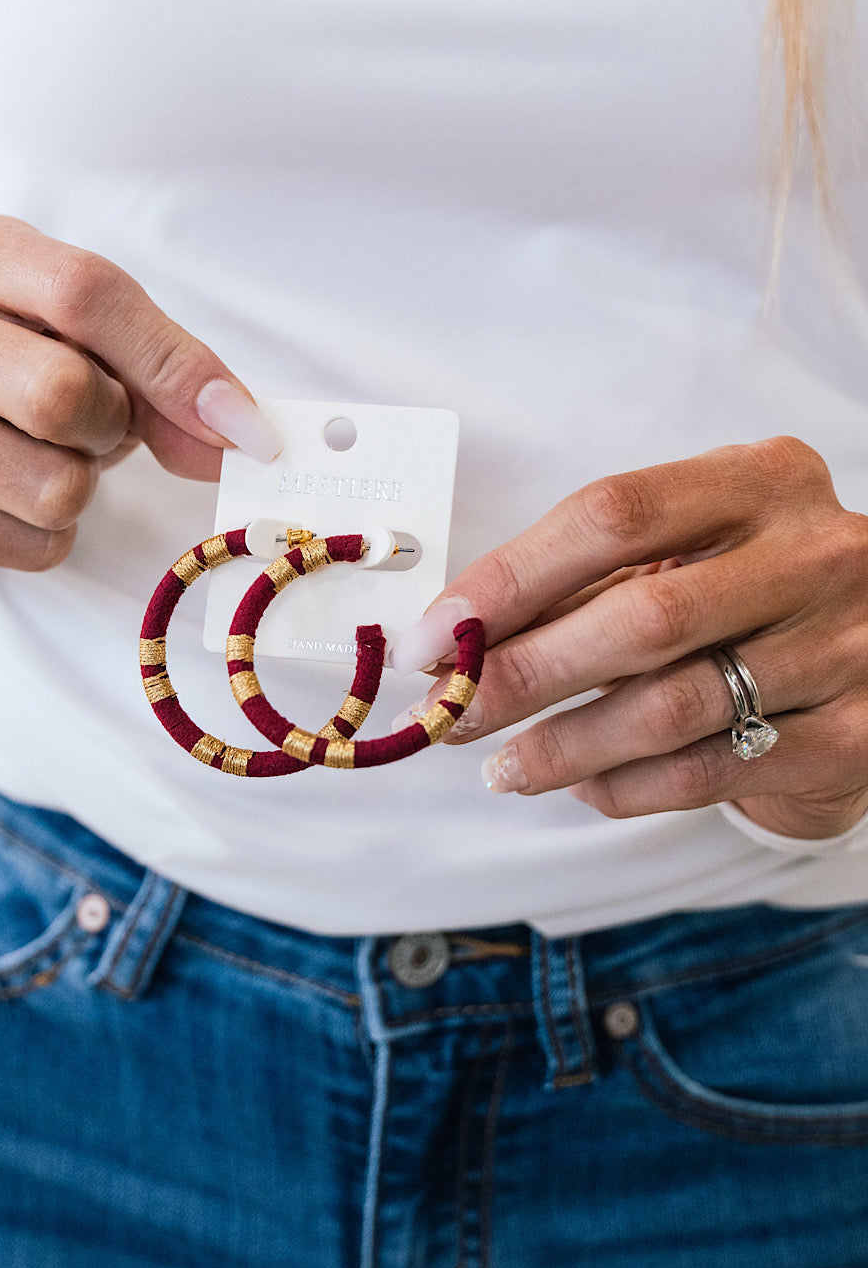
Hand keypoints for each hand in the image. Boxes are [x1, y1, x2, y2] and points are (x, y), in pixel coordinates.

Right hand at [0, 208, 281, 577]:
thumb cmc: (29, 360)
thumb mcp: (100, 340)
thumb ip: (172, 375)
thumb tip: (245, 437)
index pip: (87, 295)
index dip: (175, 369)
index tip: (242, 428)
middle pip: (63, 394)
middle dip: (108, 426)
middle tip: (89, 424)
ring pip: (54, 488)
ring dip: (78, 488)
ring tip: (39, 456)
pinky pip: (32, 547)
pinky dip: (46, 538)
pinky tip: (8, 501)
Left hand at [390, 437, 867, 840]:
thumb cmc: (751, 592)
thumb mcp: (691, 551)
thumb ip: (590, 581)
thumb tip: (458, 638)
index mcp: (762, 482)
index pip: (612, 516)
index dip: (510, 579)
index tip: (440, 634)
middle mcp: (816, 555)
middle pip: (642, 620)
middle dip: (525, 674)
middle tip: (456, 711)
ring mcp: (845, 647)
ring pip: (672, 709)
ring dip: (564, 747)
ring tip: (503, 766)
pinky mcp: (851, 736)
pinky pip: (707, 772)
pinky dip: (625, 785)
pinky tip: (581, 784)